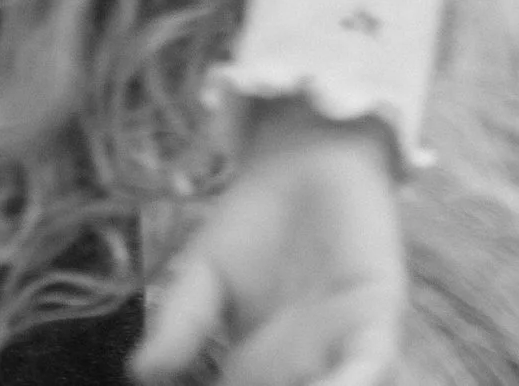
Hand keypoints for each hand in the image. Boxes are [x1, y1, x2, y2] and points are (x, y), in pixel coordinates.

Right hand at [133, 106, 404, 385]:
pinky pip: (372, 366)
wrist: (304, 156)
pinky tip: (337, 385)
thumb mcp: (203, 273)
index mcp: (259, 376)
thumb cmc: (255, 218)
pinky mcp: (379, 322)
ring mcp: (345, 355)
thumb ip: (181, 322)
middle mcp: (307, 375)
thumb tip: (139, 371)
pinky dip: (355, 381)